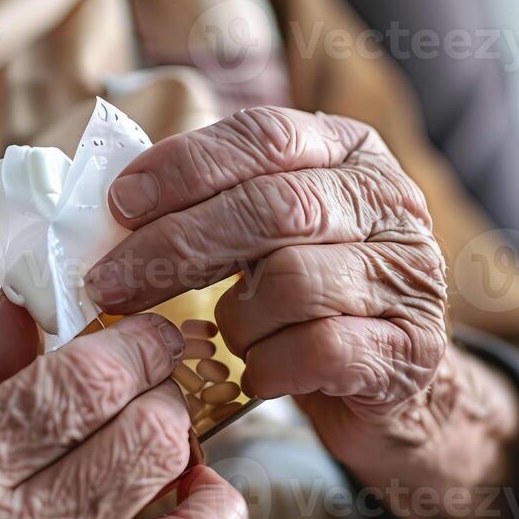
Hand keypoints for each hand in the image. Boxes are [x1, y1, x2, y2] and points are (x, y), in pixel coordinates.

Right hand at [0, 299, 246, 518]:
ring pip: (183, 513)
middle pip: (145, 438)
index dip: (135, 342)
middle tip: (149, 363)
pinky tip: (176, 495)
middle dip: (164, 384)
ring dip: (188, 452)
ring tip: (161, 424)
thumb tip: (33, 303)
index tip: (144, 325)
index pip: (85, 385)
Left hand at [86, 107, 518, 518]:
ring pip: (290, 281)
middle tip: (109, 283)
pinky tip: (254, 372)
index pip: (262, 137)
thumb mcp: (266, 233)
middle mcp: (386, 201)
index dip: (184, 167)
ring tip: (223, 334)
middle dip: (174, 246)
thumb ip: (215, 204)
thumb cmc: (306, 297)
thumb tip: (117, 208)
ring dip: (233, 317)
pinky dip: (266, 365)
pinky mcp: (409, 348)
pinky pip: (316, 349)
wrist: (390, 382)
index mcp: (346, 151)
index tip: (119, 204)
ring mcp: (406, 274)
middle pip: (270, 208)